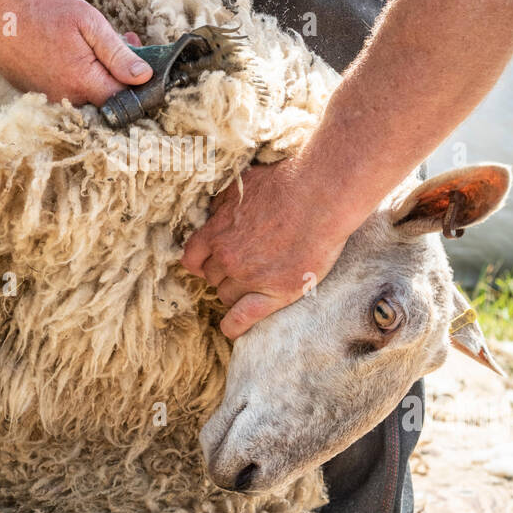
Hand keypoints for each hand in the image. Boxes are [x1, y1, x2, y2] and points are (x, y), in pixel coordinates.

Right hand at [0, 0, 150, 106]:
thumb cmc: (40, 12)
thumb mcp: (88, 23)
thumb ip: (117, 53)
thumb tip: (144, 77)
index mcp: (83, 83)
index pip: (125, 98)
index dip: (137, 79)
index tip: (140, 56)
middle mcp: (66, 99)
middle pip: (106, 98)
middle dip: (118, 73)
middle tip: (123, 41)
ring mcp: (49, 99)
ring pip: (86, 95)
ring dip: (97, 73)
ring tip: (94, 43)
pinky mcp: (36, 94)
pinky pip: (66, 91)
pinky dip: (76, 75)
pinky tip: (71, 52)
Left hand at [181, 154, 350, 338]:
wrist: (320, 196)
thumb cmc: (286, 183)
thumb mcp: (242, 184)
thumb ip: (222, 204)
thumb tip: (211, 214)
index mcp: (216, 232)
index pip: (192, 258)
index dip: (202, 261)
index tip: (212, 261)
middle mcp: (227, 257)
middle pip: (212, 278)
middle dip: (223, 273)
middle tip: (245, 266)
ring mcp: (250, 277)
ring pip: (227, 297)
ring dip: (235, 293)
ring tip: (254, 285)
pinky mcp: (275, 293)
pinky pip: (243, 319)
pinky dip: (234, 326)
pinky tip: (233, 329)